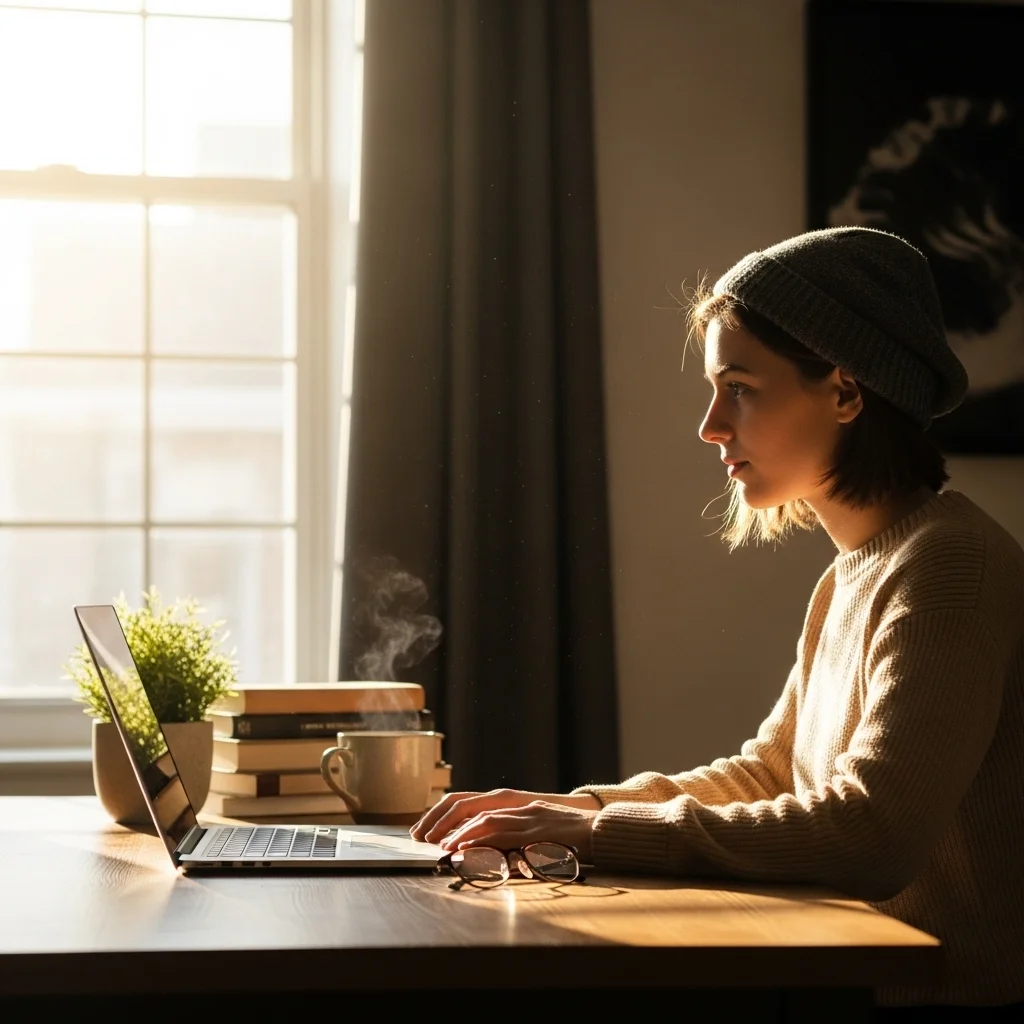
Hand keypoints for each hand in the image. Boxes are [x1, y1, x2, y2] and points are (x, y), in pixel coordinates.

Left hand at [410, 788, 600, 860]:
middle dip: (443, 821)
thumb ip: (517, 838)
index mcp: (519, 806)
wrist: (605, 831)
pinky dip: (480, 839)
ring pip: (484, 818)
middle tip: (422, 838)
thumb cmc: (576, 838)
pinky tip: (465, 848)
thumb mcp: (542, 833)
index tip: (428, 831)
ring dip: (459, 832)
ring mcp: (528, 815)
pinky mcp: (536, 828)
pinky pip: (502, 832)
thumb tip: (488, 852)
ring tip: (439, 846)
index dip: (448, 816)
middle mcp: (520, 806)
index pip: (474, 805)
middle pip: (471, 806)